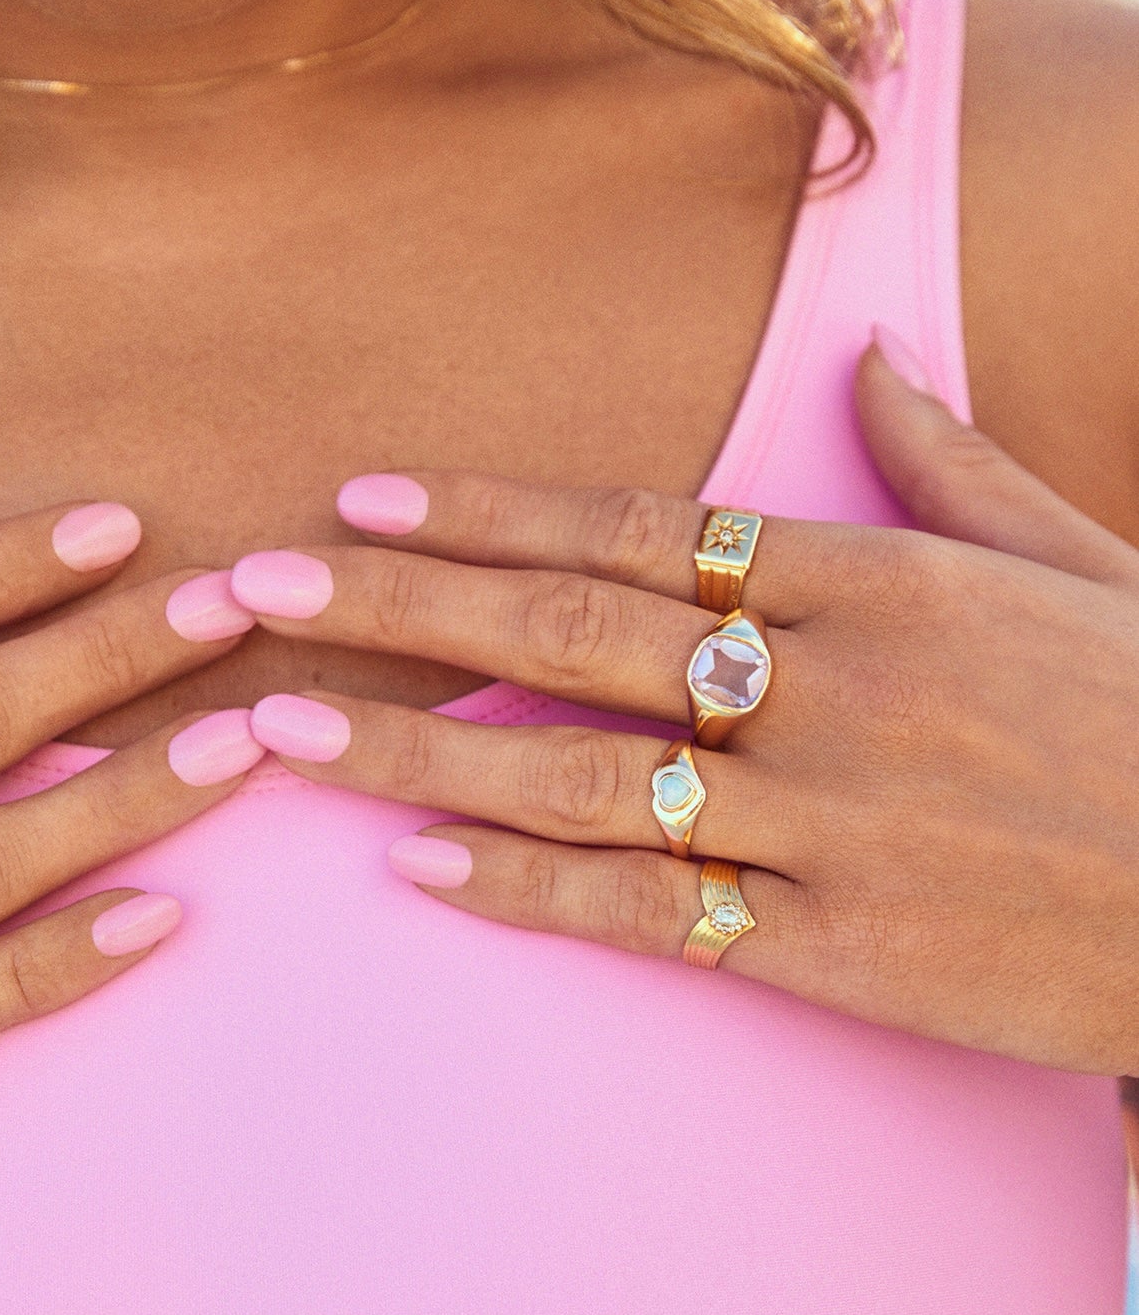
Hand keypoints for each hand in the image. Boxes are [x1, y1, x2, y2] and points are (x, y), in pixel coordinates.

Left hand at [229, 341, 1138, 1075]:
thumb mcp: (1072, 561)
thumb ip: (950, 465)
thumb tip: (874, 364)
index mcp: (872, 580)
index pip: (634, 529)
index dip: (484, 515)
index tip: (361, 500)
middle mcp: (826, 690)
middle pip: (569, 635)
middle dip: (401, 609)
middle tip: (257, 589)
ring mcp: (822, 824)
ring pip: (575, 775)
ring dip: (414, 752)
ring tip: (282, 726)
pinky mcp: (831, 950)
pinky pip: (648, 911)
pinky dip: (525, 894)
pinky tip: (413, 877)